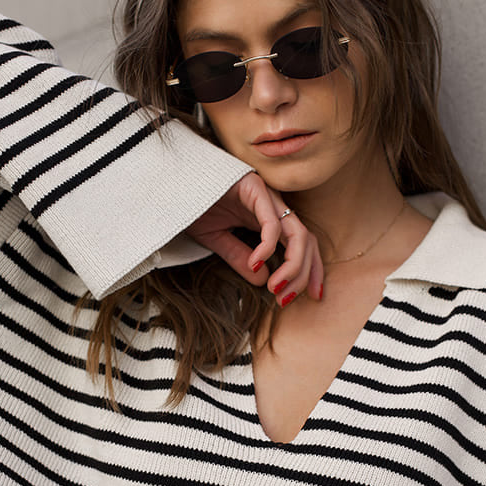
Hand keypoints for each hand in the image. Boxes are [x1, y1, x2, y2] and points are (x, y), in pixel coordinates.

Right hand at [186, 173, 323, 304]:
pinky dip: (267, 246)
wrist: (172, 185)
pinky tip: (256, 263)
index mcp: (269, 218)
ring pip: (296, 233)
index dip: (311, 270)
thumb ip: (240, 258)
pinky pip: (270, 221)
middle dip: (304, 274)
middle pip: (306, 241)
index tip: (313, 296)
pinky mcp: (254, 187)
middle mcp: (274, 206)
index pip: (303, 245)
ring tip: (275, 288)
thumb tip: (263, 281)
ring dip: (292, 265)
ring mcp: (267, 196)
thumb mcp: (218, 240)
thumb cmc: (195, 206)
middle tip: (286, 299)